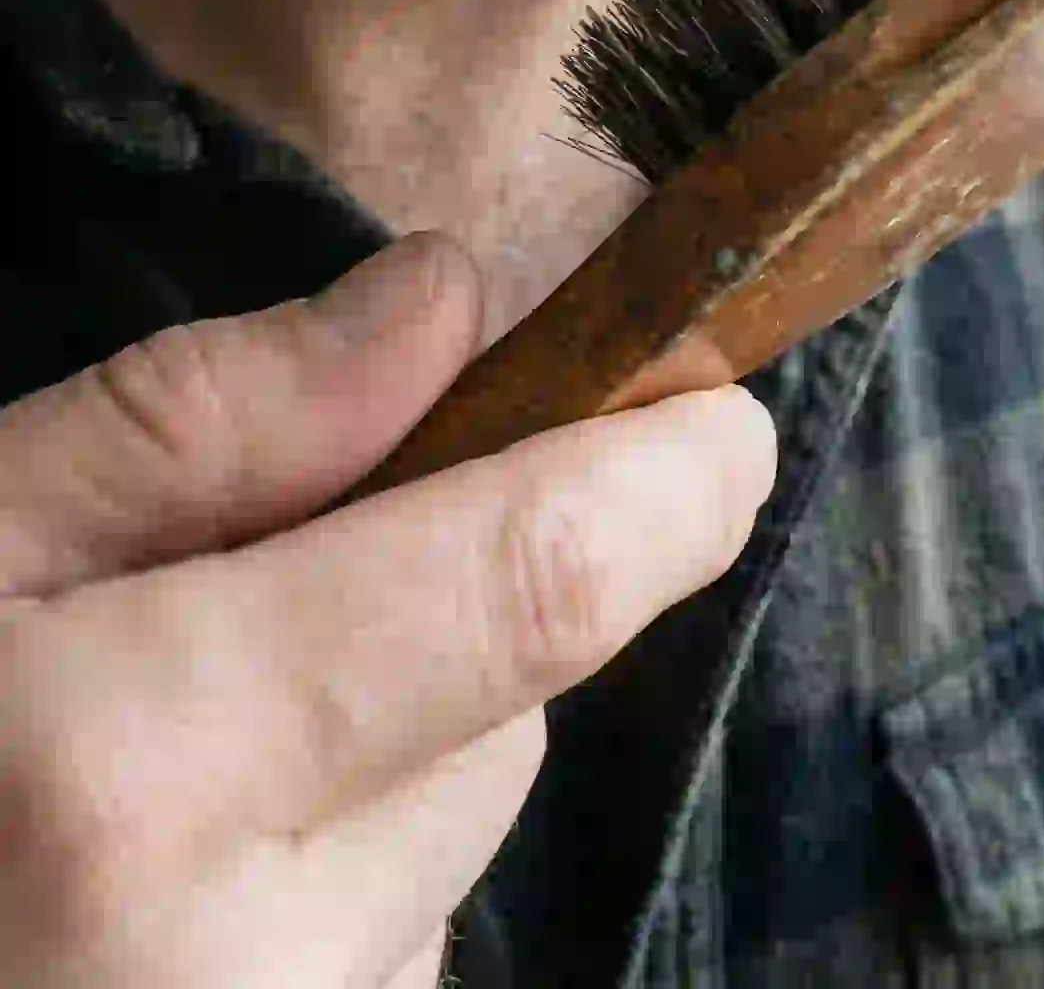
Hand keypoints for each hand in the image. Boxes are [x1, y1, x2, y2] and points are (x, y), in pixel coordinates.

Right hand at [0, 232, 775, 987]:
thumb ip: (201, 425)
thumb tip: (448, 304)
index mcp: (143, 779)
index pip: (526, 588)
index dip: (664, 469)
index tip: (716, 387)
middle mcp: (261, 962)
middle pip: (509, 694)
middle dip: (450, 588)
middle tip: (259, 573)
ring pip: (463, 818)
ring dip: (384, 739)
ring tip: (163, 751)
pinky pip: (397, 928)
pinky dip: (336, 862)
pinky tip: (168, 870)